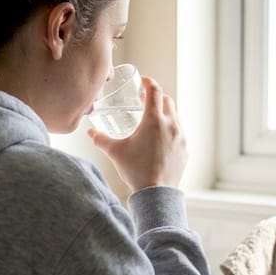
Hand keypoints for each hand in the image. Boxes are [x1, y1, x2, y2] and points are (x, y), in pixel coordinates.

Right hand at [88, 75, 187, 190]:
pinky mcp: (185, 150)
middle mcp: (171, 125)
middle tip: (145, 101)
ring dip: (165, 114)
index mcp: (154, 120)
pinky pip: (179, 134)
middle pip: (167, 101)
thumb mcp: (115, 152)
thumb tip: (90, 132)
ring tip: (152, 121)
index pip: (155, 91)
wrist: (156, 193)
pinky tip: (160, 140)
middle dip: (157, 97)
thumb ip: (101, 139)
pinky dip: (170, 131)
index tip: (143, 81)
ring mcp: (180, 137)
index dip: (149, 83)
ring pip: (175, 117)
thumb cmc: (136, 170)